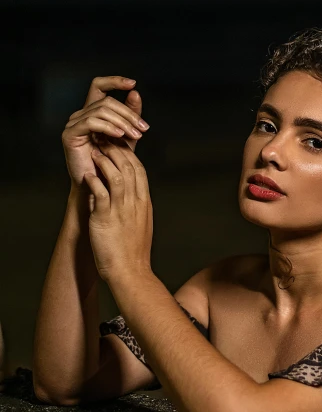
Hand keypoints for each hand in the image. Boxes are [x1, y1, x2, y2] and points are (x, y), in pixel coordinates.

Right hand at [62, 76, 149, 186]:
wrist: (100, 186)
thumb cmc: (112, 163)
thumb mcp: (127, 136)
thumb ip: (130, 115)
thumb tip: (135, 93)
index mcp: (93, 111)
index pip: (99, 85)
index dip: (114, 81)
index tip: (133, 83)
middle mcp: (81, 114)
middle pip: (107, 100)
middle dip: (128, 113)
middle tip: (143, 128)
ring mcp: (73, 123)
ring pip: (101, 110)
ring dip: (122, 121)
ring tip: (135, 135)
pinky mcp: (70, 134)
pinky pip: (91, 122)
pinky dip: (108, 126)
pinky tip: (120, 135)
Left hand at [83, 137, 152, 282]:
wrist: (130, 272)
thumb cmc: (132, 251)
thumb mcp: (139, 222)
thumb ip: (132, 204)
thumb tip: (120, 191)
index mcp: (144, 201)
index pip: (139, 168)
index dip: (128, 153)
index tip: (117, 144)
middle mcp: (135, 201)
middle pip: (129, 166)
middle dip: (116, 150)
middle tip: (104, 139)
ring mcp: (122, 209)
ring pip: (117, 175)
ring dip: (105, 160)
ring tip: (95, 151)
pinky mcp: (107, 218)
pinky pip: (102, 193)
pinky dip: (95, 181)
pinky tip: (88, 175)